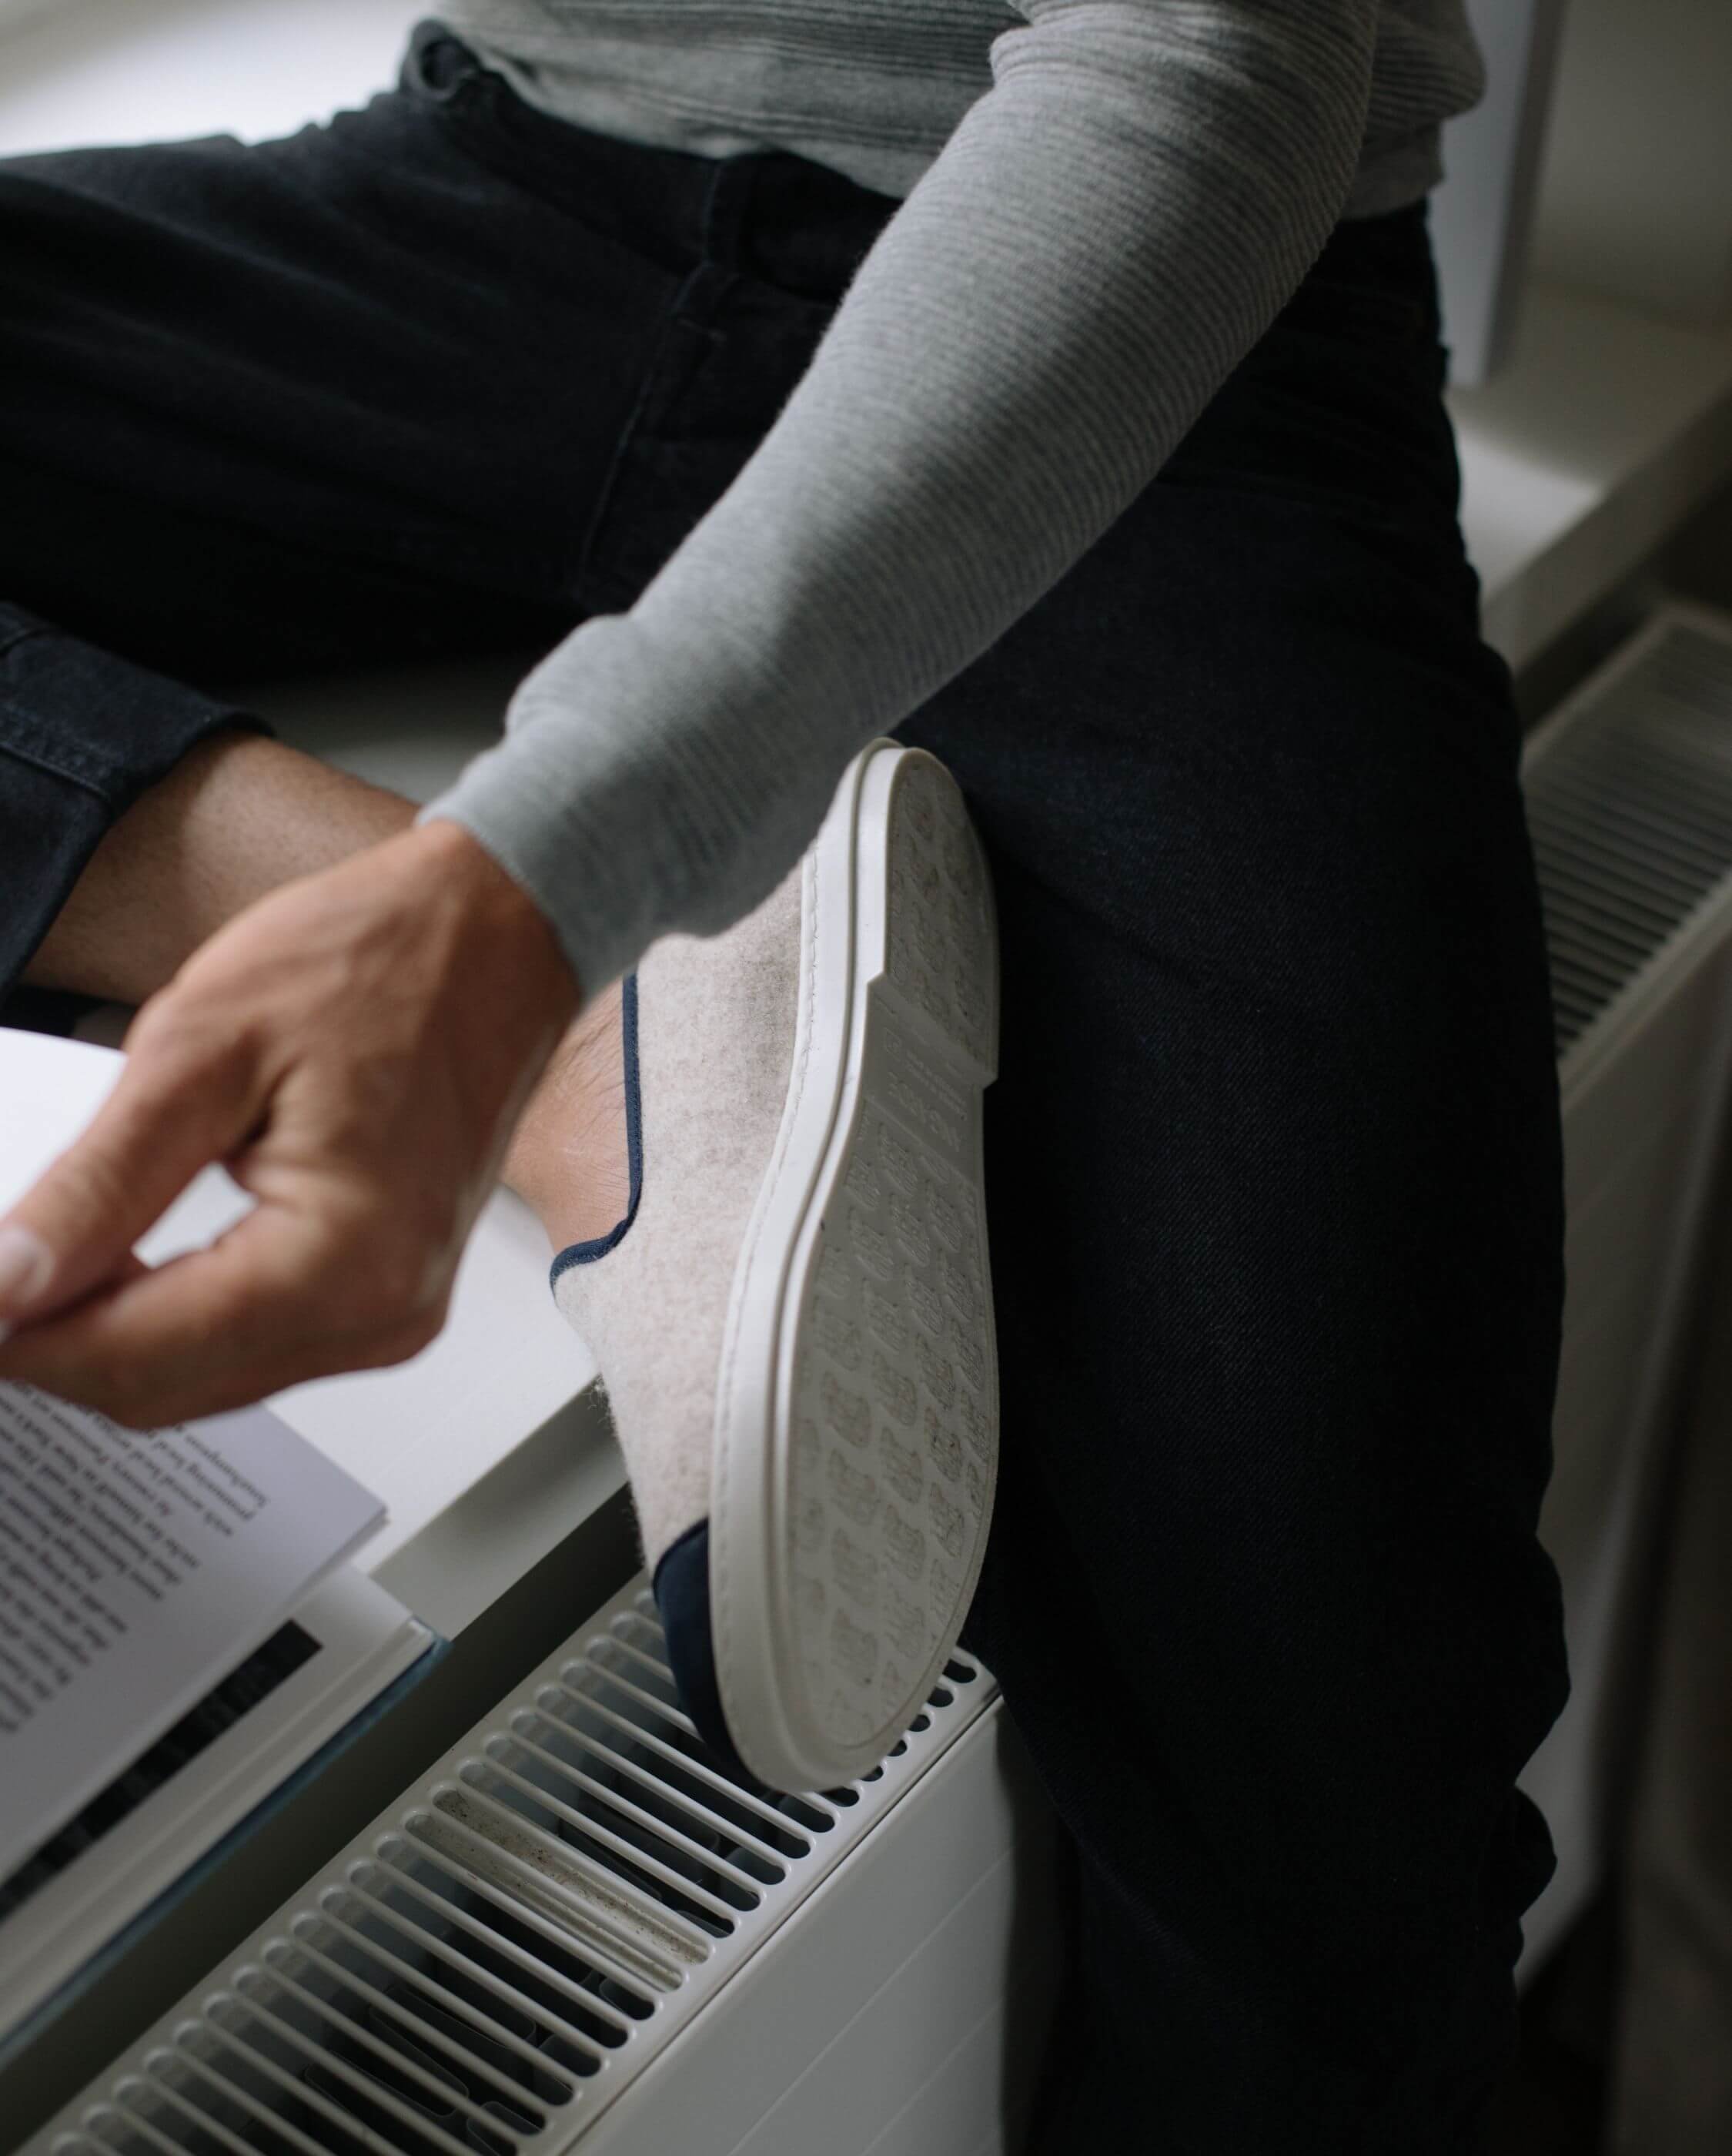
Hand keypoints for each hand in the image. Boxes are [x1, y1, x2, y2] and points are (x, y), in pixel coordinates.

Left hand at [0, 821, 579, 1425]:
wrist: (498, 932)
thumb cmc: (382, 961)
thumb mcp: (201, 1048)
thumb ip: (97, 1184)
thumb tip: (5, 1280)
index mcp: (345, 1262)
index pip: (134, 1357)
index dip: (17, 1335)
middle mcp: (383, 1312)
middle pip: (164, 1391)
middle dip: (53, 1343)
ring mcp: (394, 1312)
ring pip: (201, 1382)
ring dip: (108, 1335)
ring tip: (41, 1255)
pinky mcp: (389, 1294)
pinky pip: (251, 1346)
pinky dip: (171, 1318)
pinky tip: (122, 1262)